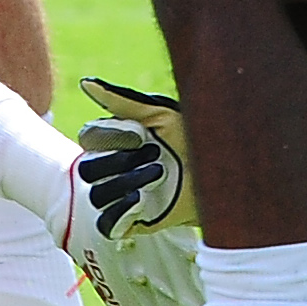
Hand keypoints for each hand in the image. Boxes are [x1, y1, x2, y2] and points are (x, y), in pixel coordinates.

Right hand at [76, 77, 195, 235]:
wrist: (221, 173)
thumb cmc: (193, 137)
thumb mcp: (161, 114)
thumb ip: (122, 101)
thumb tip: (85, 82)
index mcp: (115, 141)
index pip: (87, 137)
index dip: (110, 136)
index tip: (140, 133)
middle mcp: (112, 169)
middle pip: (87, 168)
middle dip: (120, 161)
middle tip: (155, 154)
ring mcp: (119, 197)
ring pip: (98, 195)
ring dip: (129, 182)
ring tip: (160, 174)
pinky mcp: (129, 222)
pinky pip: (107, 223)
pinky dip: (122, 210)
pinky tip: (143, 199)